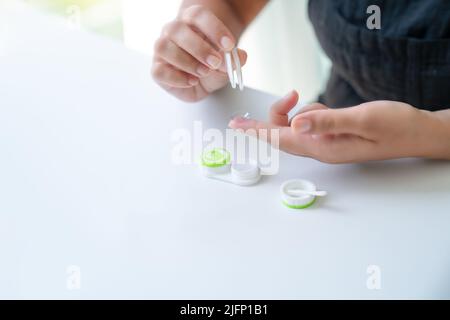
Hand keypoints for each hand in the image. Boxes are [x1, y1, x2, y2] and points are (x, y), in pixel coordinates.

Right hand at [152, 5, 246, 101]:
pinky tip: (192, 81)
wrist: (202, 82)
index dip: (214, 28)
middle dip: (199, 48)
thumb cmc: (211, 66)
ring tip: (204, 73)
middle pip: (178, 29)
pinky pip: (159, 71)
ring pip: (163, 47)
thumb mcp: (227, 63)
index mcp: (191, 21)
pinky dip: (177, 78)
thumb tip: (240, 57)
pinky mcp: (158, 69)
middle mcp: (173, 31)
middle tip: (216, 62)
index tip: (229, 45)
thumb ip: (233, 59)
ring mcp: (163, 50)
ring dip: (186, 61)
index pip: (198, 15)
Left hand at [229, 91, 441, 162]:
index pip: (281, 140)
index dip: (257, 131)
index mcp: (324, 148)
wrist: (418, 132)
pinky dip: (314, 111)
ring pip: (298, 124)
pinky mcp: (333, 135)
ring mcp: (327, 143)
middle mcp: (321, 149)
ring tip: (332, 107)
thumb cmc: (396, 127)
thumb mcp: (363, 119)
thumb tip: (295, 124)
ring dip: (304, 110)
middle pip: (284, 132)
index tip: (236, 127)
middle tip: (293, 93)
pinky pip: (312, 121)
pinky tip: (331, 110)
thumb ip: (328, 121)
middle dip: (280, 112)